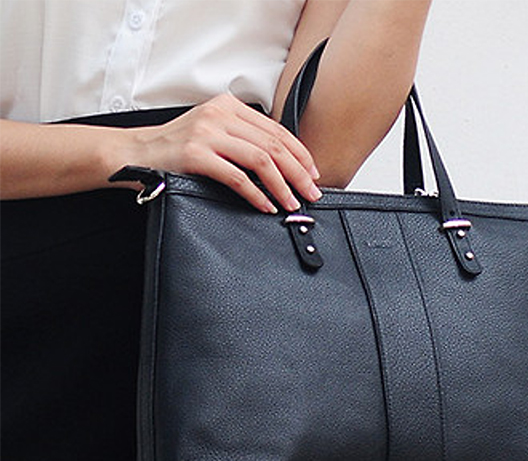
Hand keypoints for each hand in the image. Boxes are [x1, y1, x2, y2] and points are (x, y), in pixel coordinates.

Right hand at [127, 94, 320, 212]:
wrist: (133, 154)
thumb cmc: (175, 149)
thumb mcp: (212, 132)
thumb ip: (242, 138)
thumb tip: (283, 164)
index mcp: (228, 106)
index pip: (277, 130)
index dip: (300, 154)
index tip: (313, 173)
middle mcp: (220, 115)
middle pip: (274, 145)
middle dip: (298, 173)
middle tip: (311, 193)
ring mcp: (207, 133)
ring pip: (261, 160)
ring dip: (282, 186)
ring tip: (292, 203)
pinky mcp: (195, 155)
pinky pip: (237, 177)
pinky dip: (257, 194)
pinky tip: (266, 206)